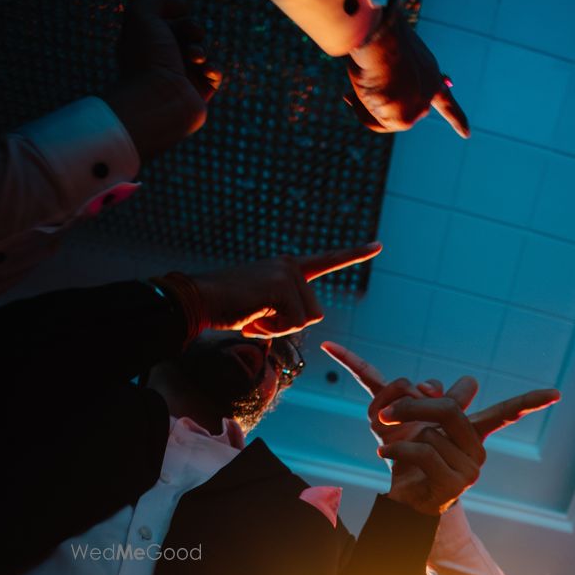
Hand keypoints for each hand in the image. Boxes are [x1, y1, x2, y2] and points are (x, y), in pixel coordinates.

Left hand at [106, 0, 222, 159]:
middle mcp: (161, 58)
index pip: (165, 19)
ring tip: (196, 58)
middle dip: (192, 29)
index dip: (175, 11)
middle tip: (191, 35)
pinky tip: (207, 71)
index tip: (180, 11)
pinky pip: (214, 75)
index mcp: (144, 41)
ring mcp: (180, 76)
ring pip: (201, 52)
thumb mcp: (140, 13)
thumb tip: (182, 6)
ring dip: (202, 49)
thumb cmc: (147, 59)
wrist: (160, 102)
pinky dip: (214, 69)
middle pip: (185, 34)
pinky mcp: (198, 92)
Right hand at [184, 244, 381, 335]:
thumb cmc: (225, 307)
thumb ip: (285, 307)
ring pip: (305, 320)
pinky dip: (271, 329)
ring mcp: (286, 273)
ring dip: (279, 328)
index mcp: (287, 267)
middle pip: (315, 313)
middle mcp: (290, 265)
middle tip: (257, 316)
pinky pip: (292, 324)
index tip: (378, 245)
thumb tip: (302, 316)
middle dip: (288, 326)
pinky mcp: (280, 286)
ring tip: (253, 314)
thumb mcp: (262, 306)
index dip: (353, 255)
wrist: (196, 300)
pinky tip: (251, 316)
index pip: (327, 261)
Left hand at [322, 342, 558, 514]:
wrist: (396, 501)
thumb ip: (416, 395)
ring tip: (395, 449)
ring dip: (403, 436)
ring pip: (431, 432)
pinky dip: (397, 450)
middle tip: (387, 413)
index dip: (531, 401)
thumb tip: (431, 385)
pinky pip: (424, 453)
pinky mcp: (454, 486)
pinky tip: (385, 454)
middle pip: (450, 407)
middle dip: (413, 404)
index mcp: (473, 431)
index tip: (556, 393)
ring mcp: (469, 470)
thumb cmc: (404, 456)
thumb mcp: (405, 419)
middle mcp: (478, 450)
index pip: (506, 412)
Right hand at [346, 2, 468, 135]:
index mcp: (430, 75)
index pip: (445, 101)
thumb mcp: (386, 56)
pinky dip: (361, 107)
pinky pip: (372, 120)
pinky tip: (365, 88)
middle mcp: (428, 95)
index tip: (467, 134)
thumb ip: (380, 80)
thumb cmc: (381, 37)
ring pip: (381, 117)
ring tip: (368, 78)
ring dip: (365, 100)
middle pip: (397, 110)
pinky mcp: (404, 120)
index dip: (456, 118)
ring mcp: (418, 109)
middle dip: (375, 103)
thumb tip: (355, 99)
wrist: (382, 38)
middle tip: (362, 86)